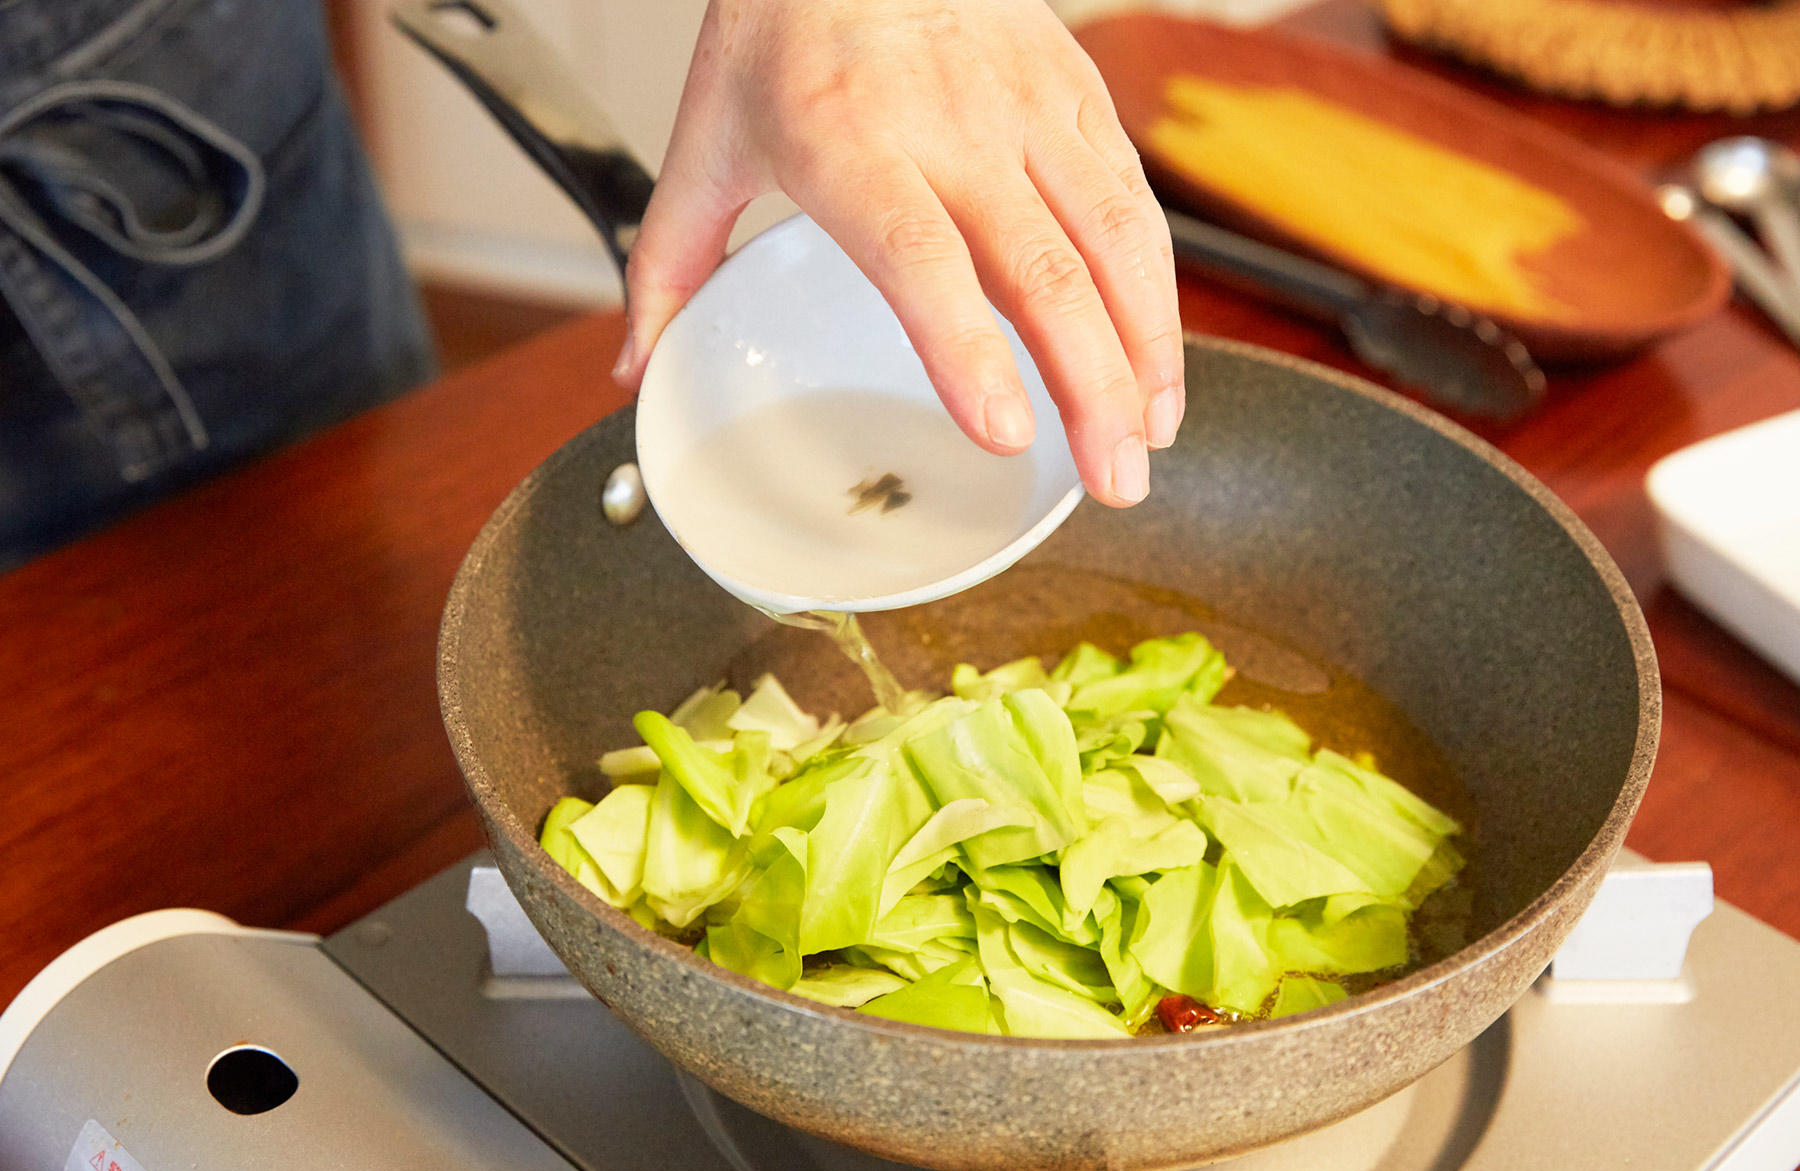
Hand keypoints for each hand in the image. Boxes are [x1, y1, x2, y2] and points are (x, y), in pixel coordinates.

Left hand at [611, 0, 1182, 506]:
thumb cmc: (784, 24)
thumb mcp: (708, 137)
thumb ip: (669, 262)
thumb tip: (639, 368)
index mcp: (849, 142)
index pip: (921, 256)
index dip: (967, 349)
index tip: (1005, 431)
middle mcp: (953, 126)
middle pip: (1043, 270)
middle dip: (1093, 387)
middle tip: (1114, 480)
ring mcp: (1027, 107)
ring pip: (1114, 238)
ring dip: (1145, 348)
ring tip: (1151, 437)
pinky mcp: (1076, 94)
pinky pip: (1134, 200)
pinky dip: (1157, 288)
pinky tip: (1155, 358)